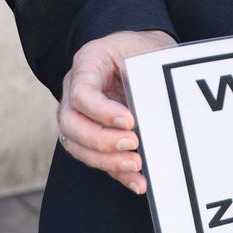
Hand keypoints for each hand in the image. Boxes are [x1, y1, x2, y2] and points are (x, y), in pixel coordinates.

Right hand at [57, 30, 176, 193]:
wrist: (143, 53)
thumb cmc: (144, 50)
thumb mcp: (146, 52)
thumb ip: (148, 76)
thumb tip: (161, 110)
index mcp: (88, 62)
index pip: (81, 92)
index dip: (102, 111)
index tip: (130, 121)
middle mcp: (75, 89)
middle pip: (71, 123)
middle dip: (101, 140)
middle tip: (133, 143)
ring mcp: (79, 114)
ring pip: (77, 145)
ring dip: (107, 161)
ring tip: (136, 166)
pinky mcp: (91, 136)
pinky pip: (97, 159)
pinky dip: (117, 173)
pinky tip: (138, 182)